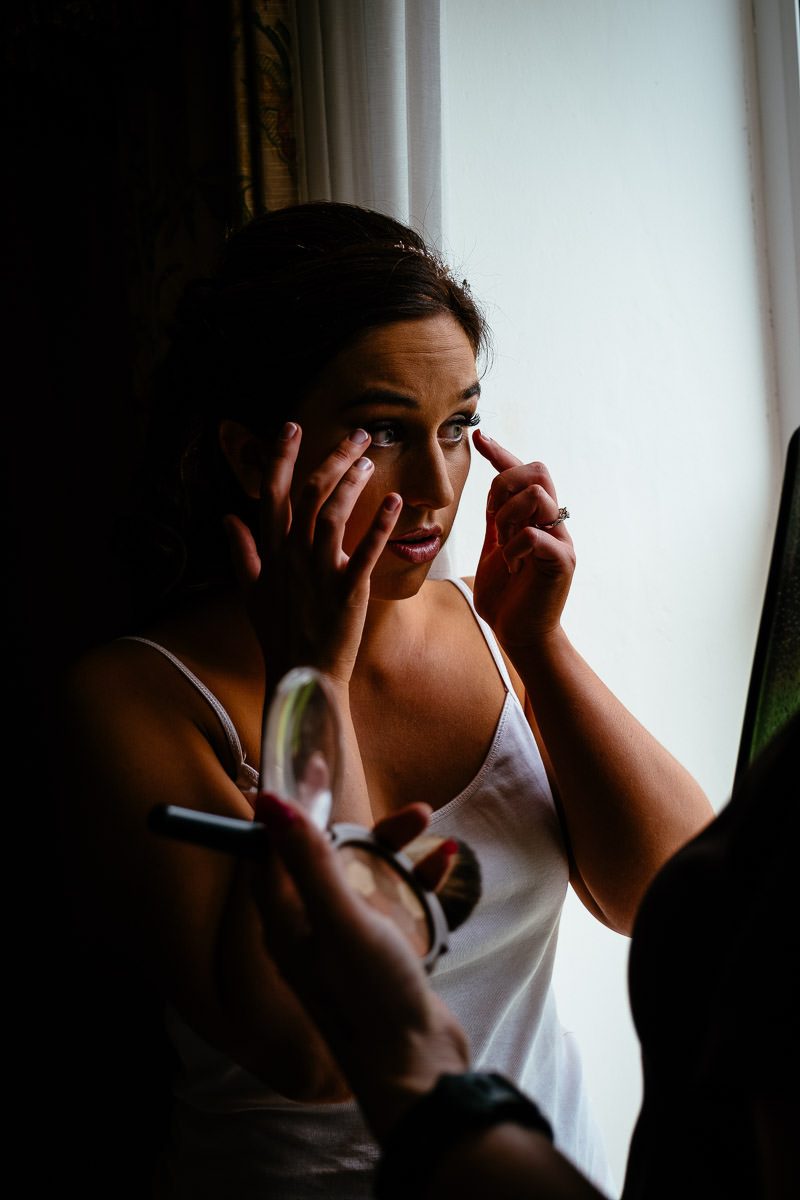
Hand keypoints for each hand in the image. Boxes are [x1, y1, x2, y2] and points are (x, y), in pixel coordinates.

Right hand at [225, 422, 400, 685]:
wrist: (302, 675)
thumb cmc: (278, 634)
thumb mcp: (250, 591)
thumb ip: (241, 552)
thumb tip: (227, 518)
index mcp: (270, 553)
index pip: (271, 493)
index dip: (280, 457)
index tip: (291, 427)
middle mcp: (291, 557)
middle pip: (308, 494)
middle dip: (331, 457)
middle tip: (358, 434)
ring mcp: (319, 573)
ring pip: (332, 514)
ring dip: (352, 482)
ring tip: (370, 460)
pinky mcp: (347, 591)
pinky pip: (365, 551)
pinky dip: (379, 524)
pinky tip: (394, 501)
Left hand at [250, 794, 471, 1141]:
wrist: (420, 1067)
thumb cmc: (372, 998)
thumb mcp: (342, 920)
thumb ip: (309, 860)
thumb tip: (269, 803)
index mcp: (288, 924)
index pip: (274, 852)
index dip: (290, 810)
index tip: (313, 770)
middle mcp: (313, 931)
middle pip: (330, 859)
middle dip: (368, 828)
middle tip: (408, 811)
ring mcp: (349, 943)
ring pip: (369, 874)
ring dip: (399, 848)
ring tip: (432, 831)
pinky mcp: (384, 953)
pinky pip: (397, 899)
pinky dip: (419, 878)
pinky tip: (446, 866)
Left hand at [471, 429, 574, 648]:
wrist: (519, 634)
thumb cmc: (506, 597)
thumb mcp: (496, 550)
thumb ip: (497, 521)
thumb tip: (493, 488)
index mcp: (535, 519)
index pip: (523, 473)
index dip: (501, 453)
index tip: (478, 436)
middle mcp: (553, 523)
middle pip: (538, 470)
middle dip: (506, 483)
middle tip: (495, 518)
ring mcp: (561, 540)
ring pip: (537, 495)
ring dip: (508, 516)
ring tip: (503, 545)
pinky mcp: (562, 561)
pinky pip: (535, 534)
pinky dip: (514, 547)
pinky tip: (510, 566)